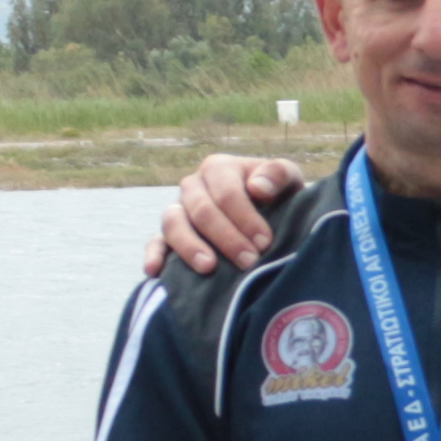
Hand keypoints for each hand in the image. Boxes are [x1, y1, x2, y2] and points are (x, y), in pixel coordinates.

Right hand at [148, 152, 303, 277]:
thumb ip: (278, 174)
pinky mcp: (169, 233)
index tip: (265, 242)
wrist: (272, 210)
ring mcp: (179, 209)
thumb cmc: (279, 194)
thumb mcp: (287, 177)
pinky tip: (155, 271)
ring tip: (208, 267)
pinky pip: (155, 241)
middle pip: (201, 211)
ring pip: (173, 224)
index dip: (245, 218)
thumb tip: (258, 188)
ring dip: (189, 246)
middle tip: (248, 261)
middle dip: (226, 238)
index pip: (227, 193)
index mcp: (219, 169)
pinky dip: (153, 254)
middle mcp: (194, 186)